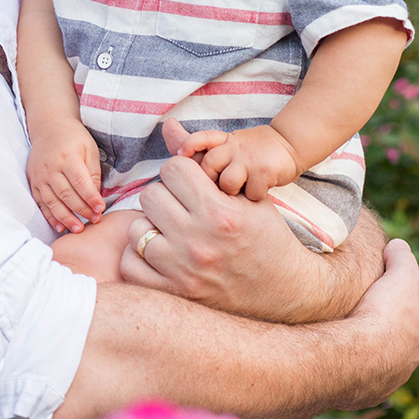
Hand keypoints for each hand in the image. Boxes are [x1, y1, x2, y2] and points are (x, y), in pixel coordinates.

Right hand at [27, 122, 104, 233]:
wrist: (49, 127)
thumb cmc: (74, 138)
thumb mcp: (89, 148)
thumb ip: (92, 172)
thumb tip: (96, 196)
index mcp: (68, 158)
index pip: (80, 182)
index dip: (91, 198)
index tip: (100, 209)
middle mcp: (51, 168)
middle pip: (66, 195)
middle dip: (81, 211)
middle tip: (95, 220)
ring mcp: (40, 176)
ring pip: (52, 202)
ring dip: (66, 218)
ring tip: (78, 229)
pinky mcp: (33, 182)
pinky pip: (41, 202)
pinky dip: (50, 216)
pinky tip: (60, 226)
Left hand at [117, 119, 372, 323]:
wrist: (287, 292)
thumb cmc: (268, 237)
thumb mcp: (246, 196)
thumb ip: (205, 161)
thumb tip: (168, 126)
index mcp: (220, 212)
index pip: (173, 169)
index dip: (181, 173)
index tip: (190, 185)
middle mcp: (198, 241)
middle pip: (151, 195)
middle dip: (165, 197)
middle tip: (179, 208)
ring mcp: (184, 270)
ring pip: (137, 229)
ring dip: (151, 226)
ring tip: (170, 231)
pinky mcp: (174, 293)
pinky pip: (131, 264)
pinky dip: (140, 257)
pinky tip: (159, 253)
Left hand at [180, 124, 299, 200]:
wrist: (289, 146)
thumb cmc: (250, 154)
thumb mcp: (223, 146)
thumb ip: (195, 144)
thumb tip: (167, 125)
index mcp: (222, 140)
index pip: (199, 141)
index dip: (189, 148)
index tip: (184, 158)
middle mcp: (234, 146)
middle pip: (209, 165)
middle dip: (210, 183)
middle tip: (218, 193)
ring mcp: (250, 158)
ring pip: (228, 181)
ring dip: (232, 193)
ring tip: (239, 195)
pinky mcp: (266, 170)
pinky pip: (250, 192)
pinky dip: (253, 199)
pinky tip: (257, 197)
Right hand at [336, 238, 418, 406]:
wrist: (356, 357)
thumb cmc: (383, 315)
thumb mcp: (400, 276)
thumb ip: (402, 259)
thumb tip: (398, 246)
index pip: (413, 318)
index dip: (398, 301)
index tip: (380, 290)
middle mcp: (404, 368)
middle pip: (392, 344)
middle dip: (378, 331)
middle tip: (355, 312)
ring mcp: (379, 385)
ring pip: (368, 363)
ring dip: (356, 351)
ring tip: (335, 332)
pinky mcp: (353, 396)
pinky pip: (345, 377)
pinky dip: (338, 365)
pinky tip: (324, 352)